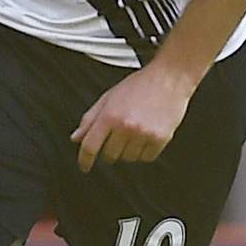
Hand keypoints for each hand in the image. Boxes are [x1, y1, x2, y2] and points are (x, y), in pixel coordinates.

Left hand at [71, 62, 196, 171]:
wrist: (168, 78)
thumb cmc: (138, 86)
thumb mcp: (107, 98)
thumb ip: (90, 119)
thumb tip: (76, 138)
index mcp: (109, 116)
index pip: (90, 146)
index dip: (84, 160)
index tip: (84, 166)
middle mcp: (125, 126)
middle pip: (109, 155)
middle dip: (108, 152)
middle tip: (116, 139)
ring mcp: (144, 133)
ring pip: (128, 158)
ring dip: (127, 152)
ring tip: (133, 134)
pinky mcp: (161, 138)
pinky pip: (146, 158)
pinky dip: (143, 152)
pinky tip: (145, 137)